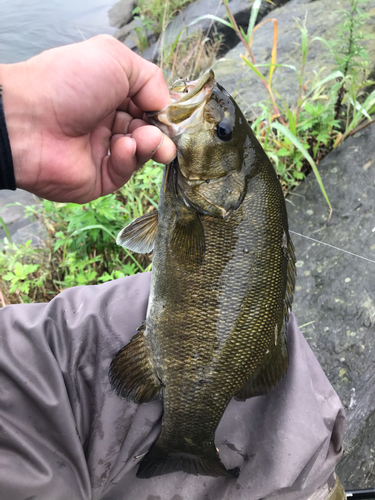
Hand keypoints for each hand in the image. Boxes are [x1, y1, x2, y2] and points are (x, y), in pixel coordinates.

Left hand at [0, 35, 175, 202]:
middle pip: (148, 131)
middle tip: (164, 134)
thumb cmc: (66, 82)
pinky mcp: (98, 178)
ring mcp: (102, 151)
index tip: (172, 115)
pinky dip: (129, 159)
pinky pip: (124, 172)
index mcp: (110, 94)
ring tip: (144, 140)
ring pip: (141, 153)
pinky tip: (121, 147)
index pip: (147, 106)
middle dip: (161, 132)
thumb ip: (151, 79)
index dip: (162, 111)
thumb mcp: (115, 59)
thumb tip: (165, 107)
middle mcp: (106, 122)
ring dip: (149, 145)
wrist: (27, 120)